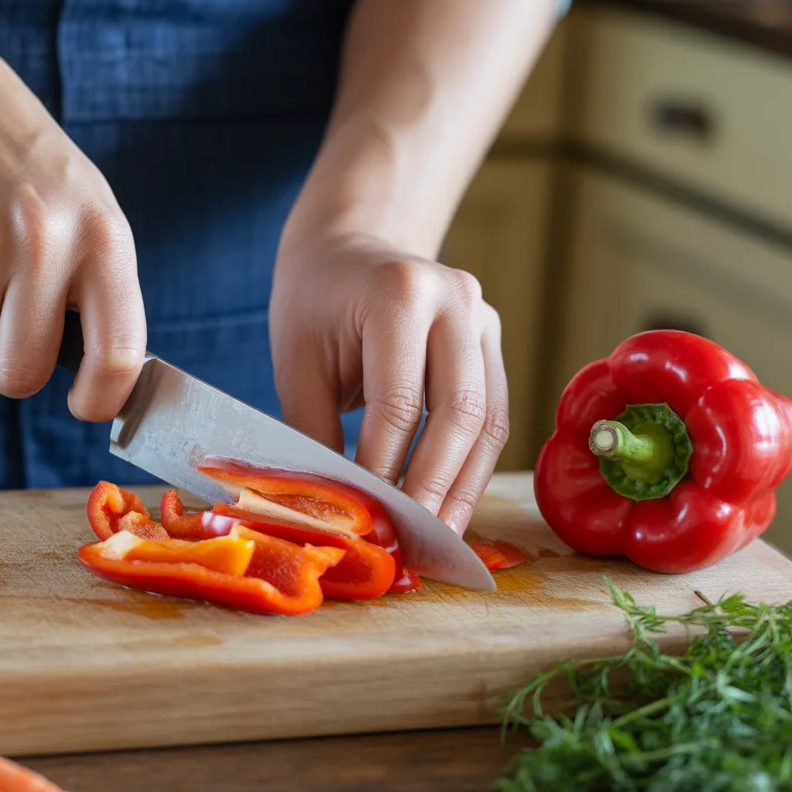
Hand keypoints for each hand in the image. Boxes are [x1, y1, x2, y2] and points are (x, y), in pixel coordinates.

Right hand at [0, 45, 144, 421]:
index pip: (118, 352)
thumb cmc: (37, 181)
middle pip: (22, 373)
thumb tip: (107, 384)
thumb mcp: (95, 220)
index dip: (102, 399)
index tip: (85, 406)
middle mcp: (46, 240)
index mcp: (105, 240)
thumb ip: (103, 296)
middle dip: (13, 370)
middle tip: (13, 334)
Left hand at [269, 233, 508, 534]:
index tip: (368, 521)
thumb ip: (315, 434)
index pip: (400, 403)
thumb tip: (335, 511)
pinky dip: (473, 464)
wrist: (346, 250)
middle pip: (460, 413)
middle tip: (410, 541)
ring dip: (465, 486)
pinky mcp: (493, 342)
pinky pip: (494, 414)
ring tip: (438, 536)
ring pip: (489, 420)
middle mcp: (456, 300)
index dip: (384, 470)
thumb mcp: (297, 364)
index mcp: (401, 294)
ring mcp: (483, 319)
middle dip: (434, 487)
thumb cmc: (314, 305)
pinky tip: (452, 502)